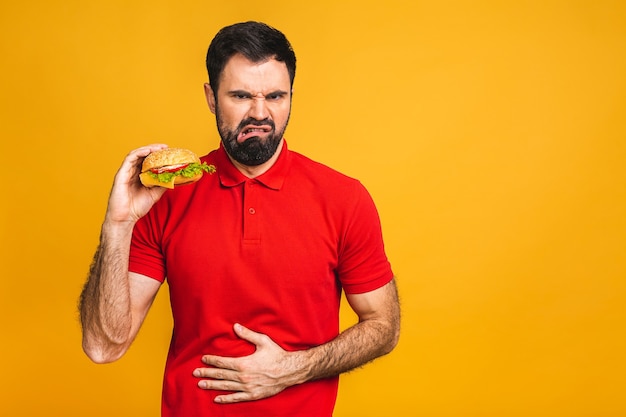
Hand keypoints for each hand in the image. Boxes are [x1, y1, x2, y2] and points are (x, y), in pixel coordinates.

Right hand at [105, 144, 168, 223]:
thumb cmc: (137, 207)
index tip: (168, 152)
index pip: (148, 160)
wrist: (125, 218)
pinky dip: (139, 153)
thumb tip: (174, 178)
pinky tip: (148, 151)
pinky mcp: (121, 174)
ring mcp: (126, 172)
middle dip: (154, 149)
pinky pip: (129, 160)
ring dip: (148, 149)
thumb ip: (162, 185)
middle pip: (143, 156)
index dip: (157, 155)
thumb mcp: (155, 194)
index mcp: (139, 175)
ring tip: (159, 148)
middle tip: (166, 147)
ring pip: (136, 155)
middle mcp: (132, 172)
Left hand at [193, 323, 307, 403]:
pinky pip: (236, 398)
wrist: (290, 371)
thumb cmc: (277, 355)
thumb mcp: (263, 341)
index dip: (212, 360)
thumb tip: (235, 326)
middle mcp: (243, 376)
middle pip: (221, 375)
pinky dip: (226, 399)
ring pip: (226, 386)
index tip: (203, 359)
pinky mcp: (253, 395)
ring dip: (212, 385)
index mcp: (244, 363)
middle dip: (207, 373)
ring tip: (201, 384)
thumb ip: (248, 334)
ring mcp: (247, 387)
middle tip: (195, 373)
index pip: (223, 362)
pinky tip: (217, 399)